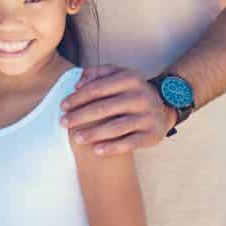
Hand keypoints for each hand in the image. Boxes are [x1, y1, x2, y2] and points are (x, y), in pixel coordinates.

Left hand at [58, 65, 175, 154]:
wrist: (162, 108)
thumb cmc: (130, 91)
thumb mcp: (118, 75)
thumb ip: (96, 74)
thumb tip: (77, 84)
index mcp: (131, 79)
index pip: (97, 89)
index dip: (77, 98)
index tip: (62, 106)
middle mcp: (141, 97)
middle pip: (104, 108)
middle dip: (80, 116)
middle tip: (63, 123)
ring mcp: (148, 116)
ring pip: (116, 127)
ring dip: (93, 133)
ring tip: (76, 138)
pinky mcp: (152, 134)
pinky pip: (130, 143)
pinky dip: (112, 148)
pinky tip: (96, 150)